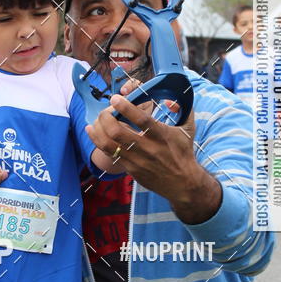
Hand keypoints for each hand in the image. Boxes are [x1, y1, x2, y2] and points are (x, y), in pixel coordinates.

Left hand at [86, 93, 220, 223]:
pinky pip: (109, 154)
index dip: (126, 108)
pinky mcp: (130, 169)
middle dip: (106, 117)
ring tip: (96, 120)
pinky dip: (97, 141)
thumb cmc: (184, 152)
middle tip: (105, 110)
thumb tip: (171, 98)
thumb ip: (184, 109)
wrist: (183, 183)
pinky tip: (92, 131)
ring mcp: (137, 160)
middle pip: (118, 131)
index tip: (115, 98)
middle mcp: (148, 148)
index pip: (142, 120)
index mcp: (161, 135)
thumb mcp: (188, 129)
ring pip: (109, 144)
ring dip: (98, 129)